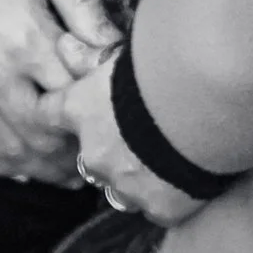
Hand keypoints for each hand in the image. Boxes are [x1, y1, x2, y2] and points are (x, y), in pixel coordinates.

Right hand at [0, 0, 118, 181]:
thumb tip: (116, 50)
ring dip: (38, 168)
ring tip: (61, 172)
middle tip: (93, 160)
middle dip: (74, 156)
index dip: (98, 119)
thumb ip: (79, 5)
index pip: (76, 101)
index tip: (112, 125)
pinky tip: (10, 167)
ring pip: (4, 150)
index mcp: (26, 36)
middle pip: (43, 138)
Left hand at [44, 58, 204, 228]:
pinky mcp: (161, 208)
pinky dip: (167, 196)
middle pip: (88, 158)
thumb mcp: (121, 49)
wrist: (205, 99)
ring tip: (162, 159)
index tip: (58, 109)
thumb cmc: (162, 60)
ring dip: (133, 177)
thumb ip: (92, 56)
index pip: (48, 113)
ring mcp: (126, 186)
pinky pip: (156, 208)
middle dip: (106, 150)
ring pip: (121, 190)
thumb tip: (65, 44)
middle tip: (132, 132)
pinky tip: (185, 179)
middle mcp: (95, 153)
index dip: (53, 111)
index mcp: (80, 109)